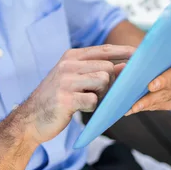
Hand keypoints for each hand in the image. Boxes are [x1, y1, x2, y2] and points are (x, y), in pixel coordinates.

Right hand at [18, 44, 134, 145]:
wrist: (29, 119)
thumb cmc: (56, 98)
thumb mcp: (73, 78)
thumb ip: (96, 70)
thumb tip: (126, 66)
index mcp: (71, 56)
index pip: (104, 50)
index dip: (124, 51)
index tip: (140, 54)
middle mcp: (68, 65)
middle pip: (108, 67)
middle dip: (110, 83)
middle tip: (98, 93)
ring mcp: (66, 81)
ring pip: (103, 81)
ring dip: (100, 95)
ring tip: (85, 99)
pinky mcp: (66, 98)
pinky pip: (93, 101)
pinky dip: (91, 107)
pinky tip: (79, 108)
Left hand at [124, 38, 170, 115]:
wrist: (156, 72)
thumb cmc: (156, 57)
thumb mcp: (157, 51)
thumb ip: (154, 50)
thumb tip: (138, 56)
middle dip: (164, 81)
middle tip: (150, 86)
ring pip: (170, 94)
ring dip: (151, 99)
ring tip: (136, 103)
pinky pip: (164, 105)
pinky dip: (149, 105)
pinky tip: (136, 107)